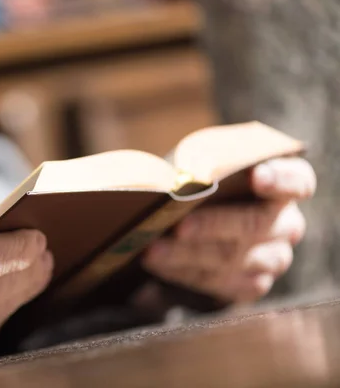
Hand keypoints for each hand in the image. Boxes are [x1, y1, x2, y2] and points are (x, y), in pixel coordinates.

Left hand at [141, 157, 315, 302]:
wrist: (208, 223)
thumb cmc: (209, 182)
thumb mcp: (208, 165)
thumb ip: (202, 165)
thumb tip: (173, 175)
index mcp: (288, 184)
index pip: (296, 181)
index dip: (279, 179)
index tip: (257, 176)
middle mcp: (287, 224)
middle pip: (254, 224)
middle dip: (212, 224)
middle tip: (179, 225)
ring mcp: (274, 258)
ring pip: (231, 258)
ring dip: (187, 255)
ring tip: (152, 250)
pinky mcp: (252, 284)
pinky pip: (218, 282)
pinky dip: (183, 272)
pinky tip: (158, 264)